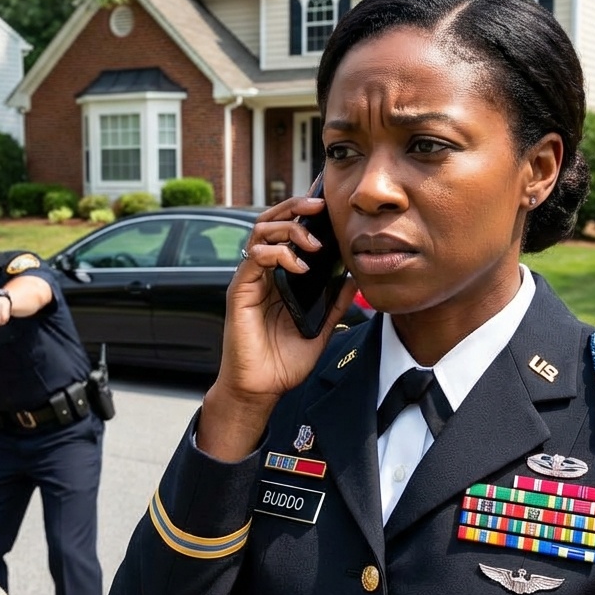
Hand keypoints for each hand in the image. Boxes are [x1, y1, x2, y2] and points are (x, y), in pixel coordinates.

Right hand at [198, 195, 355, 460]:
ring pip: (260, 232)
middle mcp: (262, 272)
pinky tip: (299, 267)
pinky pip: (254, 258)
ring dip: (289, 228)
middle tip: (319, 206)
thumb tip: (354, 278)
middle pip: (270, 222)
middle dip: (295, 207)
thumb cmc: (284, 361)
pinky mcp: (240, 291)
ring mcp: (249, 279)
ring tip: (313, 243)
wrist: (262, 388)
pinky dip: (278, 254)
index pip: (287, 231)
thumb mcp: (321, 327)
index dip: (303, 214)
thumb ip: (334, 302)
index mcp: (279, 276)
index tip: (328, 207)